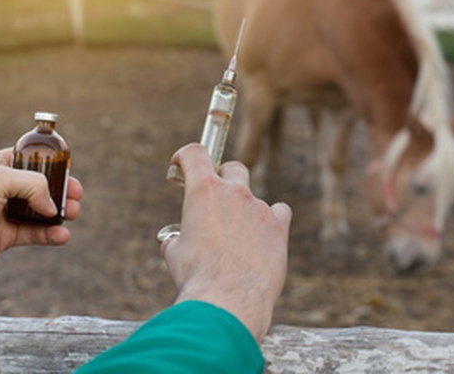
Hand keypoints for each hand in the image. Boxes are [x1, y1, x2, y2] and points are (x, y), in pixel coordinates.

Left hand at [0, 147, 82, 276]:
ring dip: (60, 213)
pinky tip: (62, 236)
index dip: (52, 164)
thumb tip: (51, 206)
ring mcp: (4, 213)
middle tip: (76, 196)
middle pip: (41, 187)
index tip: (69, 170)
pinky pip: (34, 234)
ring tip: (74, 214)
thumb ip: (34, 185)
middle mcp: (2, 189)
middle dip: (62, 190)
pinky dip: (50, 235)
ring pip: (41, 211)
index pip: (31, 159)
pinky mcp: (5, 236)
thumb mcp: (0, 179)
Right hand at [160, 144, 291, 341]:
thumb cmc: (196, 277)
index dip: (186, 155)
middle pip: (234, 168)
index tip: (182, 162)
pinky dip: (271, 220)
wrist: (228, 299)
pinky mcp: (278, 226)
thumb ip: (178, 238)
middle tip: (217, 197)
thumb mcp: (174, 254)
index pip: (195, 153)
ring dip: (245, 211)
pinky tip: (264, 237)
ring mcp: (258, 207)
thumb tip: (175, 242)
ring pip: (254, 197)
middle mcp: (233, 192)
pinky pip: (278, 212)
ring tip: (238, 239)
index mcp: (203, 191)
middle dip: (224, 177)